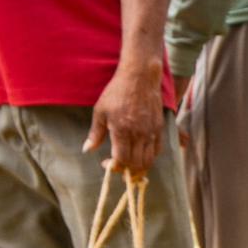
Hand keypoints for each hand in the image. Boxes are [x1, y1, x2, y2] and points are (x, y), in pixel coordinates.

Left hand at [84, 58, 164, 177]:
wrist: (140, 77)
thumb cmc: (117, 92)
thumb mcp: (100, 111)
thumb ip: (95, 133)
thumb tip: (88, 150)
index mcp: (122, 130)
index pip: (121, 160)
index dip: (114, 167)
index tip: (106, 163)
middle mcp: (139, 134)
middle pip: (136, 164)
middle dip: (126, 170)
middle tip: (118, 165)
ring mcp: (151, 132)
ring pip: (149, 160)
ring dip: (139, 166)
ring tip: (130, 163)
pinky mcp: (159, 128)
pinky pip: (157, 150)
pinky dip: (149, 156)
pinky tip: (140, 152)